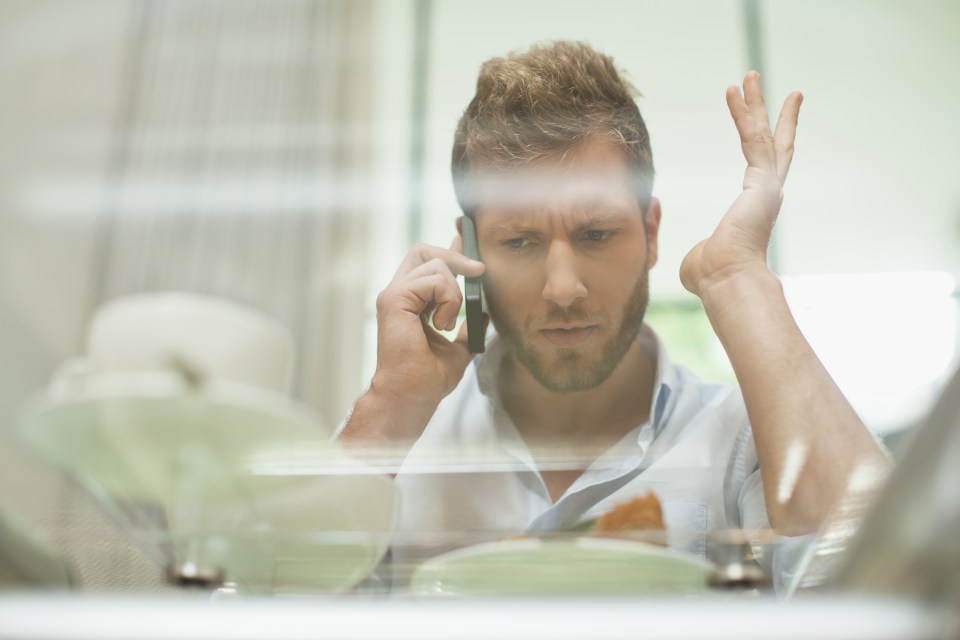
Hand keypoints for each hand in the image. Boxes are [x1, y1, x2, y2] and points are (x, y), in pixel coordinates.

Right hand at [371, 238, 485, 407]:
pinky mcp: (394, 300)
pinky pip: (432, 280)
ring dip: (453, 290)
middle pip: (423, 250)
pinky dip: (447, 298)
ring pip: (433, 263)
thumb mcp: (458, 348)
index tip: (470, 251)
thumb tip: (484, 313)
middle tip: (478, 272)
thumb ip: (467, 328)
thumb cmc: (428, 378)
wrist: (412, 395)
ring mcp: (393, 295)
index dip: (450, 251)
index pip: (426, 262)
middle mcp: (399, 294)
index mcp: (410, 303)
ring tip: (448, 321)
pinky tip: (441, 324)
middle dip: (454, 255)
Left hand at [680, 71, 801, 297]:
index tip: (771, 125)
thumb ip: (700, 252)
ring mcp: (767, 186)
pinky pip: (752, 138)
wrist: (728, 280)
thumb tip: (695, 261)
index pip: (765, 168)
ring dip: (757, 105)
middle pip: (775, 146)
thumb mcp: (700, 260)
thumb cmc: (713, 276)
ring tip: (749, 77)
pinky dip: (744, 113)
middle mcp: (767, 194)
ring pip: (764, 135)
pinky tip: (735, 91)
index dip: (769, 143)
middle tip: (787, 93)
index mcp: (755, 210)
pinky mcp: (761, 181)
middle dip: (775, 117)